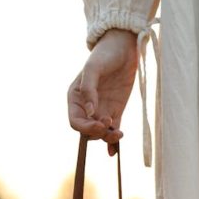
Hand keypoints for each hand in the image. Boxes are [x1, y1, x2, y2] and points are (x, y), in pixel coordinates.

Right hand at [68, 29, 138, 155]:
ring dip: (108, 138)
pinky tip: (115, 150)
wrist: (123, 48)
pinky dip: (113, 141)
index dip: (86, 127)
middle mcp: (87, 107)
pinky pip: (113, 130)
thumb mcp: (94, 68)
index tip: (100, 124)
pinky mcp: (116, 111)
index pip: (75, 121)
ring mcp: (102, 110)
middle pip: (87, 130)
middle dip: (97, 133)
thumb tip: (90, 113)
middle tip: (110, 125)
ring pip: (101, 133)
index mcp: (75, 98)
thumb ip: (89, 89)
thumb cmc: (104, 54)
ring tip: (119, 134)